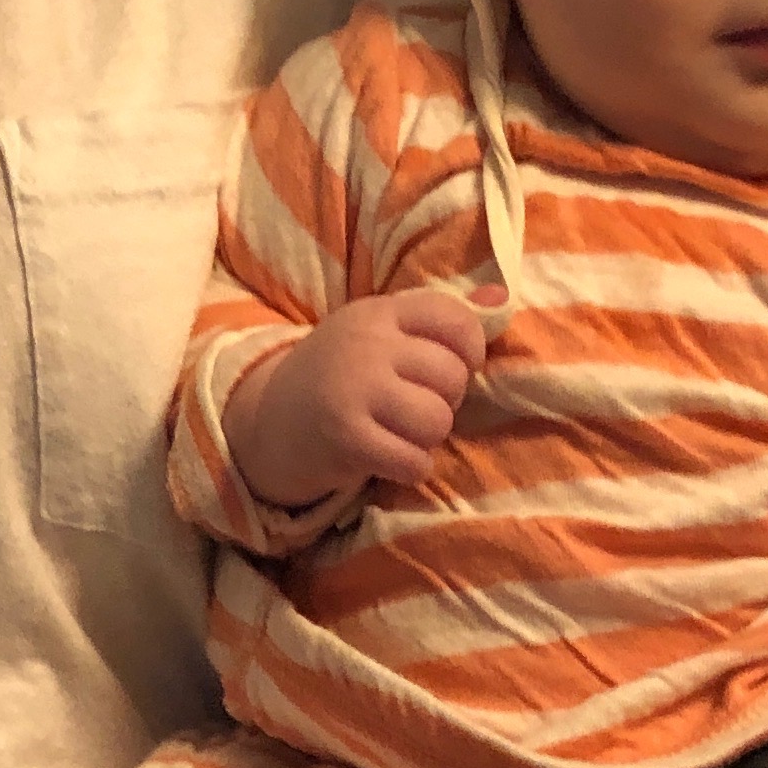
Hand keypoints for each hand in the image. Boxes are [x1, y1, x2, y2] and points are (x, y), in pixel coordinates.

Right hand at [224, 290, 496, 510]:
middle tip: (414, 408)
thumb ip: (437, 320)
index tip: (450, 369)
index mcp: (379, 312)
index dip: (469, 351)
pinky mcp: (346, 437)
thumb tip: (501, 299)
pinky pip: (414, 459)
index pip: (455, 320)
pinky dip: (411, 468)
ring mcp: (354, 389)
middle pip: (451, 377)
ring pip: (437, 420)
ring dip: (428, 438)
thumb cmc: (338, 376)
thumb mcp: (379, 335)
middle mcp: (366, 344)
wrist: (267, 421)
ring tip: (401, 434)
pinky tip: (390, 459)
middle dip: (445, 402)